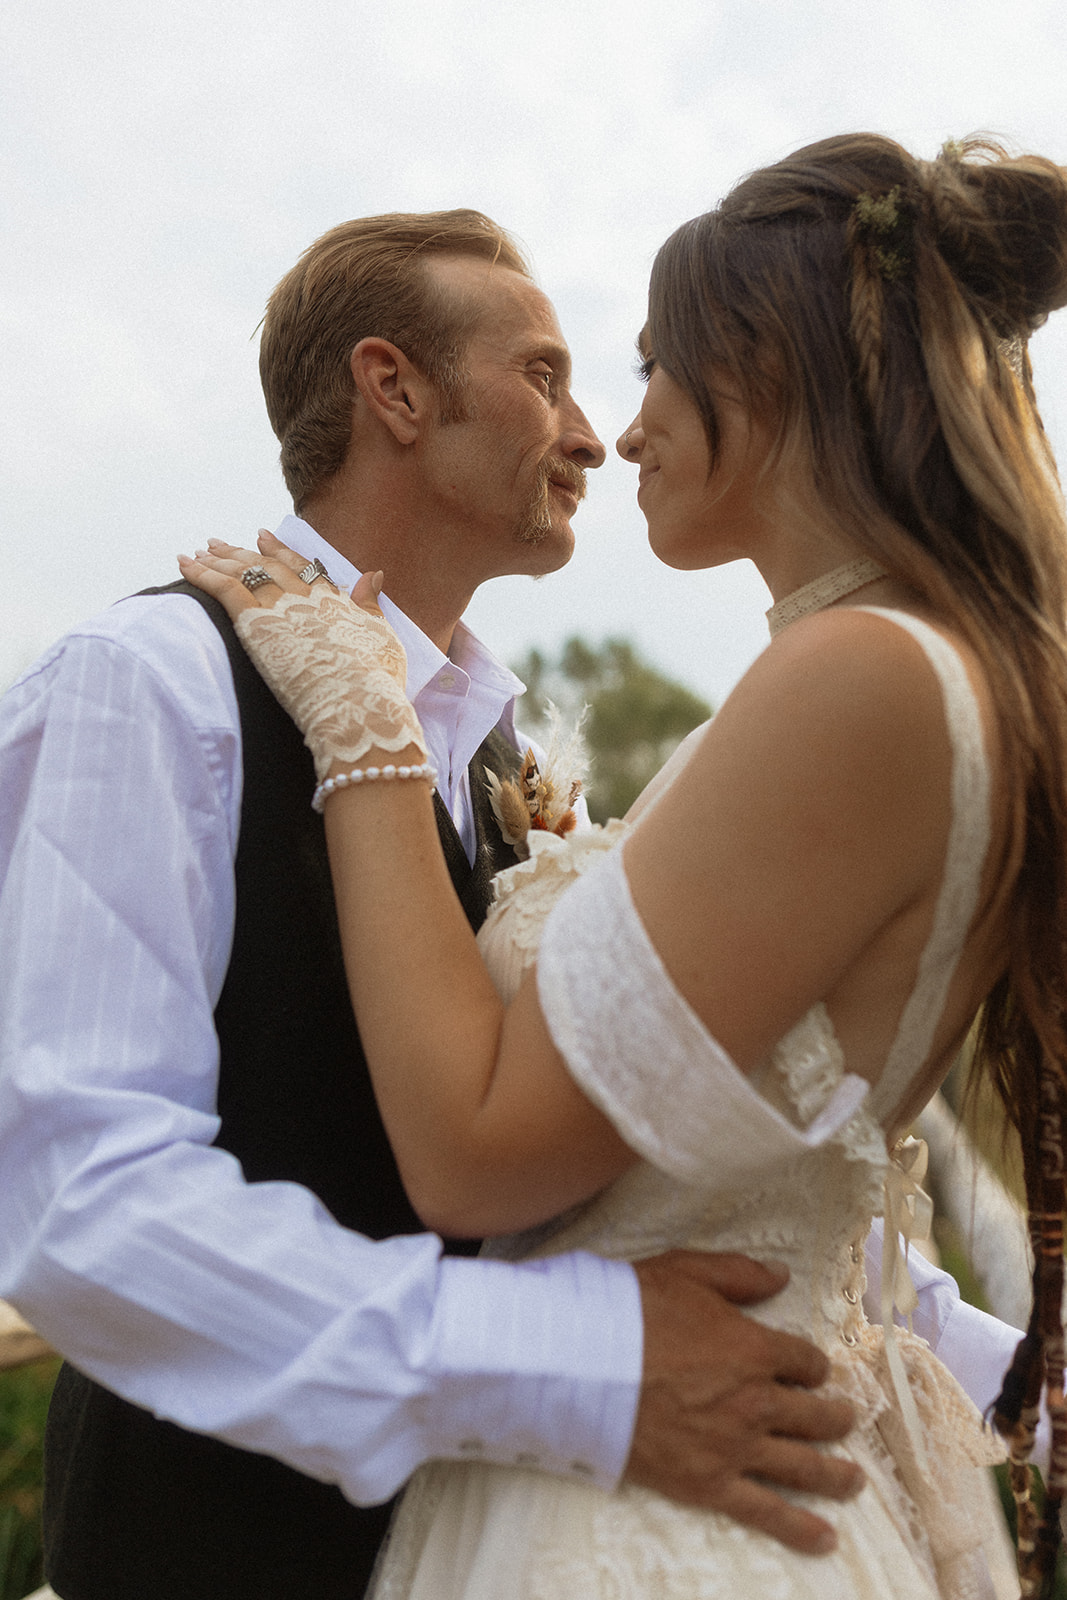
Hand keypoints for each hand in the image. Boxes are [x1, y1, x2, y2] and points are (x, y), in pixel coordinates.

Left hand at [178, 532, 426, 779]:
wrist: (356, 702)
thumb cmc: (376, 680)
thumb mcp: (381, 636)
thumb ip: (370, 604)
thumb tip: (374, 575)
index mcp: (332, 598)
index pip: (300, 566)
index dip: (279, 550)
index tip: (262, 537)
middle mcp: (303, 595)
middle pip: (266, 565)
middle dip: (240, 552)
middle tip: (218, 543)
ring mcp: (278, 606)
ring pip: (242, 572)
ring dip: (217, 560)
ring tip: (197, 552)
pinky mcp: (255, 622)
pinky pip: (223, 588)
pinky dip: (202, 574)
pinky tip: (184, 565)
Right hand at [628, 1252, 861, 1553]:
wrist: (585, 1365)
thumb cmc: (633, 1312)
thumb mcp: (687, 1271)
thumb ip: (740, 1274)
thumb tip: (781, 1275)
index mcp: (756, 1349)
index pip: (805, 1361)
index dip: (812, 1364)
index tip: (811, 1369)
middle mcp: (758, 1402)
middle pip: (814, 1416)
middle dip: (835, 1417)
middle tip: (845, 1420)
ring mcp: (737, 1448)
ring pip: (803, 1466)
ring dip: (835, 1474)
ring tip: (852, 1480)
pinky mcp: (711, 1484)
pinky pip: (766, 1512)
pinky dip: (800, 1528)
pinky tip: (825, 1539)